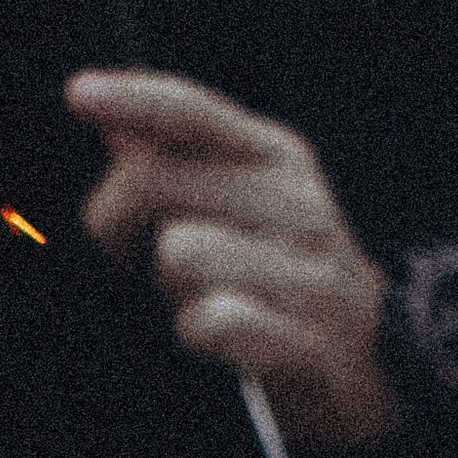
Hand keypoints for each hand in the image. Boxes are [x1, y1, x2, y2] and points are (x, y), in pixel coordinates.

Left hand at [68, 68, 398, 450]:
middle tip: (133, 257)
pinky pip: (216, 320)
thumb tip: (116, 128)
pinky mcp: (309, 343)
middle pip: (154, 182)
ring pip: (178, 252)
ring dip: (169, 287)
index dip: (132, 98)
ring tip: (197, 298)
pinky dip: (199, 332)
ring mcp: (309, 273)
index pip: (192, 112)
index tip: (78, 94)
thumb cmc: (286, 272)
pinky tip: (219, 337)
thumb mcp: (247, 202)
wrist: (379, 364)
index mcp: (275, 157)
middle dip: (117, 225)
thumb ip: (183, 162)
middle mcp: (297, 203)